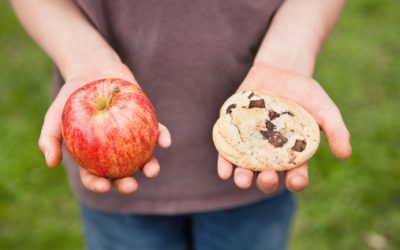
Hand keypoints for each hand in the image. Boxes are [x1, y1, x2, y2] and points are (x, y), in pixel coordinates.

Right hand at [38, 63, 170, 193]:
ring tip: (151, 170)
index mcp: (93, 156)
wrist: (92, 70)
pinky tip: (166, 142)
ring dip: (150, 166)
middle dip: (127, 184)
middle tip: (131, 185)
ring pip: (143, 157)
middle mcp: (114, 150)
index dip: (99, 184)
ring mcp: (132, 137)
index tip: (103, 186)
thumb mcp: (54, 116)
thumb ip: (49, 139)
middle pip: (122, 172)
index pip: (95, 176)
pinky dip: (163, 137)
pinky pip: (157, 132)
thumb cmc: (71, 97)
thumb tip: (51, 163)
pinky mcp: (146, 122)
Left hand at [217, 64, 351, 192]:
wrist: (280, 70)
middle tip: (268, 178)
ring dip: (243, 177)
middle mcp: (270, 153)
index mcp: (292, 154)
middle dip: (267, 181)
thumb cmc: (305, 93)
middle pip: (268, 175)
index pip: (295, 174)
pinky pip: (227, 151)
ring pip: (246, 168)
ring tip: (242, 180)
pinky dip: (224, 163)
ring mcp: (251, 143)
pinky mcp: (235, 132)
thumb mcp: (324, 109)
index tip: (296, 181)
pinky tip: (223, 171)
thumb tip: (345, 155)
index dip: (296, 181)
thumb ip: (336, 130)